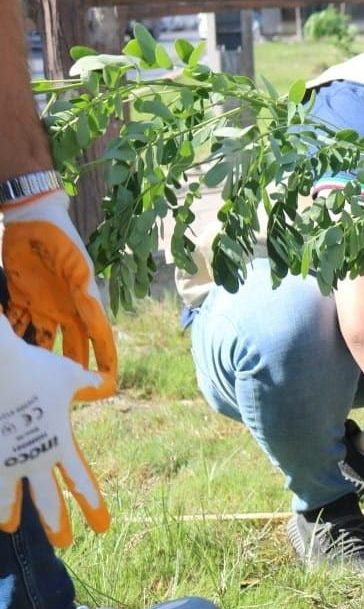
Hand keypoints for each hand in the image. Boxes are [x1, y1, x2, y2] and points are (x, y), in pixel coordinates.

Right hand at [0, 321, 109, 546]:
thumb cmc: (33, 369)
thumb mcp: (68, 376)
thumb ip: (88, 385)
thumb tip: (109, 383)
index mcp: (59, 445)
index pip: (82, 482)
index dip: (93, 505)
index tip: (103, 528)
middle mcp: (31, 460)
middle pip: (46, 503)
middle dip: (56, 524)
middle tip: (65, 543)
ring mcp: (1, 462)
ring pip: (4, 500)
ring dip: (8, 514)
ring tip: (10, 526)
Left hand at [2, 190, 116, 399]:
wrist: (31, 217)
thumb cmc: (61, 238)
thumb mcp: (77, 266)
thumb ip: (84, 293)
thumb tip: (95, 318)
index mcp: (84, 300)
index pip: (98, 335)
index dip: (104, 358)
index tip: (108, 381)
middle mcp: (65, 307)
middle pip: (71, 345)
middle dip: (71, 367)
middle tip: (71, 392)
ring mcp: (42, 304)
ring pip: (41, 339)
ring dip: (39, 357)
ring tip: (36, 380)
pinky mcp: (20, 297)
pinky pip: (16, 323)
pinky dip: (12, 336)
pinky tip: (10, 352)